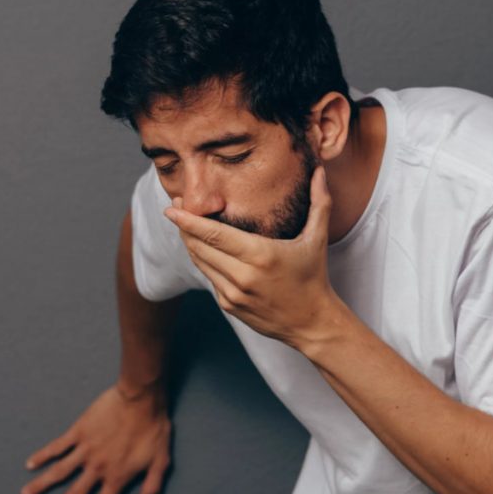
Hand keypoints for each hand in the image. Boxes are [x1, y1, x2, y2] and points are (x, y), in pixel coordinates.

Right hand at [20, 383, 170, 493]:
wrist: (141, 398)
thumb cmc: (154, 427)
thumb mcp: (162, 459)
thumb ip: (152, 484)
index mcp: (117, 476)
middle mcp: (97, 467)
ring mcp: (86, 449)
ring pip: (59, 472)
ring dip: (41, 485)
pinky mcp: (79, 431)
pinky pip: (58, 446)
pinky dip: (43, 455)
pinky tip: (29, 463)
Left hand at [163, 165, 343, 348]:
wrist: (311, 322)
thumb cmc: (313, 277)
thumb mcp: (317, 239)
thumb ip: (320, 202)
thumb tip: (320, 171)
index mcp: (261, 256)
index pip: (214, 234)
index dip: (189, 220)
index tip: (172, 207)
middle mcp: (243, 277)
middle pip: (199, 247)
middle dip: (184, 226)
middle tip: (177, 207)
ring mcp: (232, 294)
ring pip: (200, 263)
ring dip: (190, 243)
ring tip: (185, 225)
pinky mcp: (228, 306)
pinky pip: (209, 277)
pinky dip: (204, 261)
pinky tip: (204, 248)